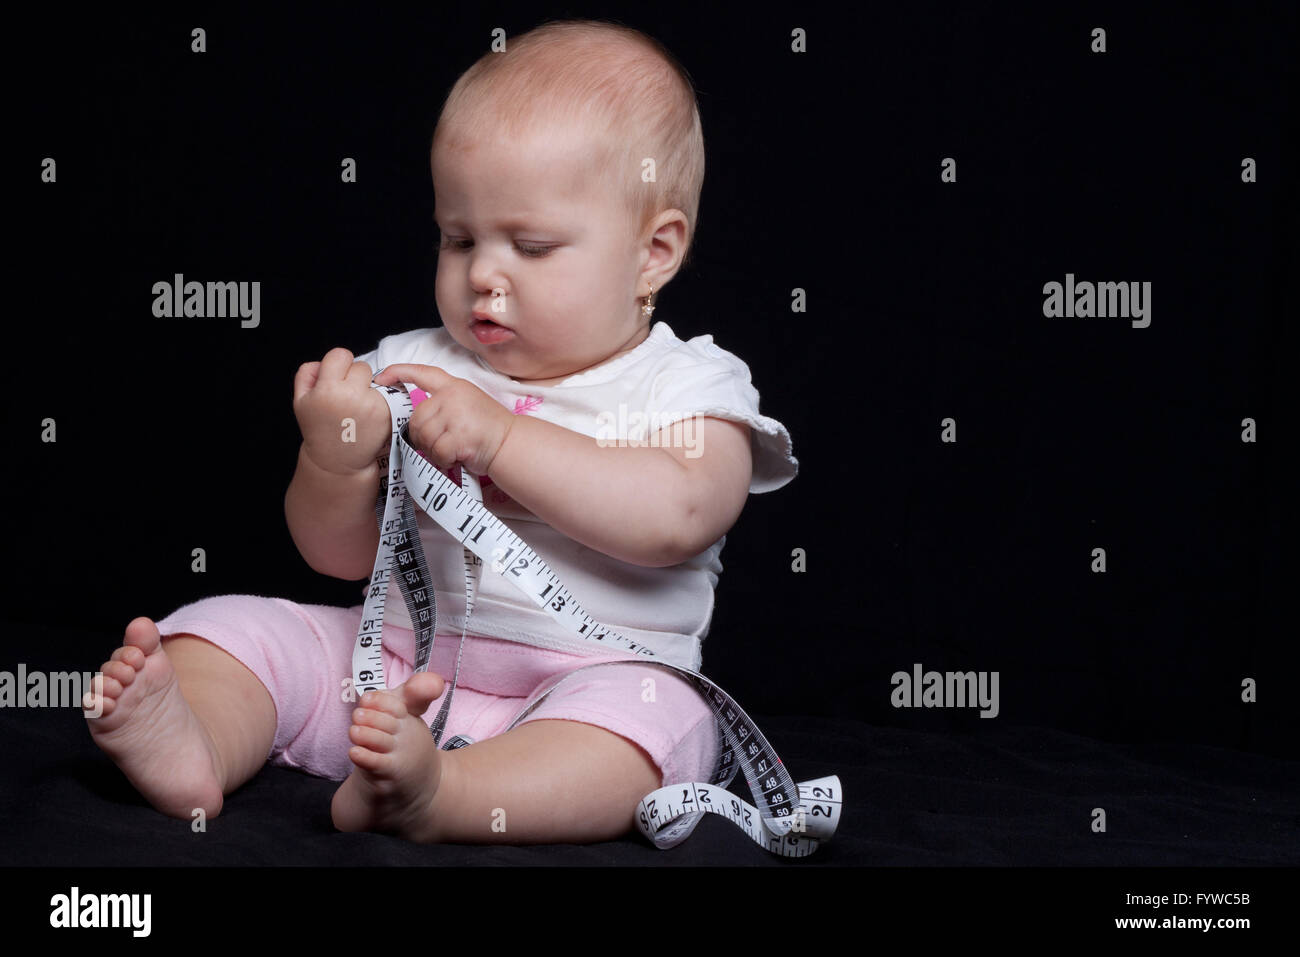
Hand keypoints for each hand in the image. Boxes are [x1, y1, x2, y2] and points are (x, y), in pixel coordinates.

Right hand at [293, 347, 392, 473]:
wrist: (338, 459)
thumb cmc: (318, 428)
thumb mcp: (300, 400)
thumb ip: (306, 374)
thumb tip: (322, 362)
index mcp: (328, 389)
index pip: (341, 354)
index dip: (338, 365)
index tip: (335, 378)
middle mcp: (352, 395)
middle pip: (361, 366)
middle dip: (354, 377)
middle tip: (345, 396)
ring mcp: (372, 405)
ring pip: (376, 379)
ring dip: (367, 388)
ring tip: (356, 408)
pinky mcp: (386, 413)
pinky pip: (385, 394)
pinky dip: (377, 401)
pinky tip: (367, 416)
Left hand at [371, 364, 514, 476]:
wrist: (511, 443)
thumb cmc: (488, 429)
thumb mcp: (467, 404)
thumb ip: (442, 405)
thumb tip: (416, 422)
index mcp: (454, 386)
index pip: (422, 373)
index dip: (398, 372)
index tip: (381, 377)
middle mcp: (453, 396)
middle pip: (417, 418)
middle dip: (423, 437)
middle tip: (441, 444)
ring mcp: (456, 415)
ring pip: (424, 437)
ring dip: (434, 451)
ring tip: (453, 450)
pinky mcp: (459, 435)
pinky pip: (437, 452)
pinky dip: (444, 460)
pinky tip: (457, 457)